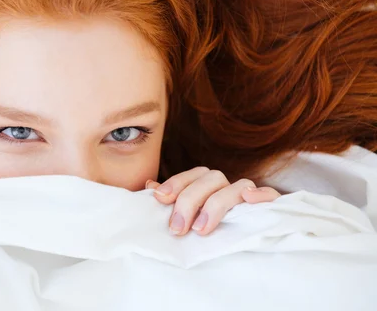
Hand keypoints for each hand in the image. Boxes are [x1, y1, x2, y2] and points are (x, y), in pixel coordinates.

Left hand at [146, 167, 279, 235]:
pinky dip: (261, 194)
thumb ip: (171, 202)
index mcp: (208, 185)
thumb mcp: (187, 218)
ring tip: (201, 229)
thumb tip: (149, 186)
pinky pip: (271, 195)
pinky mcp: (271, 207)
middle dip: (190, 200)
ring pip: (238, 185)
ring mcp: (249, 196)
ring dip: (217, 204)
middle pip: (211, 178)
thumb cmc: (210, 231)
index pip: (192, 175)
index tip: (160, 199)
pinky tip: (248, 200)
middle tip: (178, 228)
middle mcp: (228, 187)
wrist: (249, 246)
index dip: (175, 183)